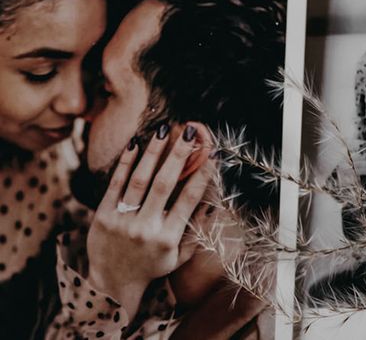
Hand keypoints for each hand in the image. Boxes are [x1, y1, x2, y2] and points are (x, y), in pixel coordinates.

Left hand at [86, 123, 212, 321]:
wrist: (110, 283)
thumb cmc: (151, 266)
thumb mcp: (179, 256)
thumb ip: (197, 232)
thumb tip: (214, 203)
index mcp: (167, 238)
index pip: (188, 200)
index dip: (202, 175)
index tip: (212, 154)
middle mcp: (145, 228)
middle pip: (164, 185)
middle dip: (179, 155)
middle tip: (190, 132)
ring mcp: (122, 221)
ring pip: (139, 180)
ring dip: (153, 152)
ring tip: (164, 130)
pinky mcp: (103, 215)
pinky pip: (116, 184)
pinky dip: (126, 162)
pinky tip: (135, 143)